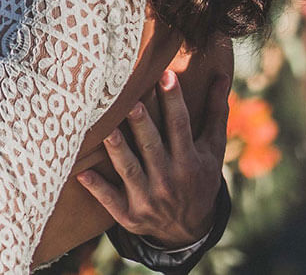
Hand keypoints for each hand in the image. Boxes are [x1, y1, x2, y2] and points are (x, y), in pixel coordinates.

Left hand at [77, 69, 229, 247]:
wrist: (188, 229)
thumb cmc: (199, 177)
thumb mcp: (212, 150)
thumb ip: (216, 113)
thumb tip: (222, 76)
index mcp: (189, 161)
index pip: (180, 127)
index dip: (174, 101)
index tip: (166, 75)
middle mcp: (169, 180)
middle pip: (152, 148)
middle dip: (142, 126)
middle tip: (131, 103)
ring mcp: (147, 200)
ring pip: (130, 172)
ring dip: (118, 152)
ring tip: (106, 131)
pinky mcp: (129, 216)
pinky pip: (111, 201)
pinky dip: (97, 189)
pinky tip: (82, 173)